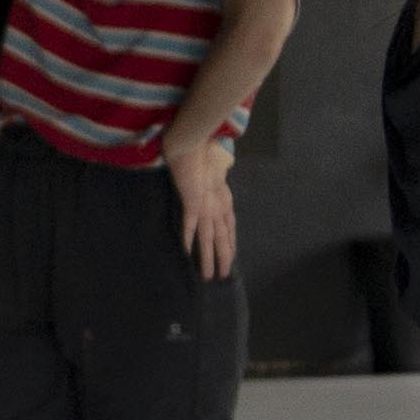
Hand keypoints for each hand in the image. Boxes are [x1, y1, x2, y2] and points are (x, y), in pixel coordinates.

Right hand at [164, 132, 238, 278]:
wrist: (194, 144)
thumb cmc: (202, 153)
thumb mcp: (213, 168)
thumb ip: (216, 175)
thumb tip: (220, 171)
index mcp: (223, 199)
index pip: (230, 226)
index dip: (231, 242)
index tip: (231, 256)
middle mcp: (217, 206)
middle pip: (223, 237)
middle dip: (224, 257)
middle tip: (223, 275)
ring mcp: (206, 206)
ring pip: (209, 237)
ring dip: (209, 257)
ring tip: (209, 274)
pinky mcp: (193, 202)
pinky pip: (191, 224)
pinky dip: (189, 239)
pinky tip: (188, 253)